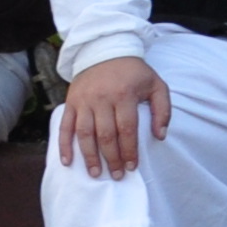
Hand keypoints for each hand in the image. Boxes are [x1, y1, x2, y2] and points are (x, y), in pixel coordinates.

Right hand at [54, 57, 173, 177]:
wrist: (106, 51)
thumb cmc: (134, 72)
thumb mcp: (156, 85)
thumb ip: (162, 109)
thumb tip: (160, 135)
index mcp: (124, 95)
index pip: (127, 129)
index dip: (130, 150)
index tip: (132, 167)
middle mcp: (102, 99)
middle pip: (106, 135)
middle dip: (112, 158)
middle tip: (116, 175)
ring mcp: (84, 101)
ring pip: (85, 134)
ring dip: (89, 156)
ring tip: (95, 173)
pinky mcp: (71, 102)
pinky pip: (65, 126)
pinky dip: (64, 145)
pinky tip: (67, 162)